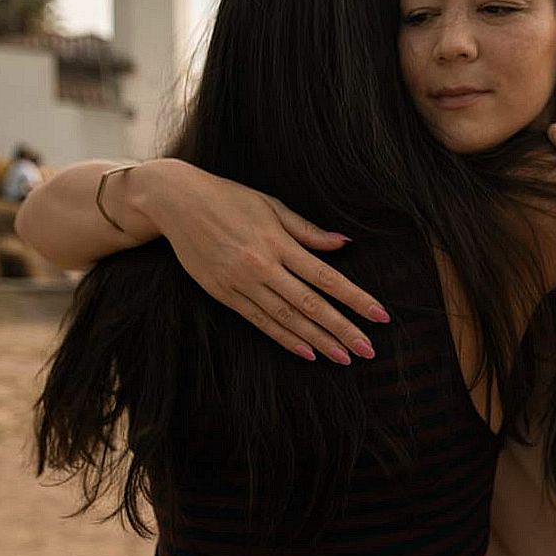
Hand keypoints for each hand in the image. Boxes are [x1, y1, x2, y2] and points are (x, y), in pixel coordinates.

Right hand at [137, 160, 389, 364]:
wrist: (176, 202)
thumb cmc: (229, 198)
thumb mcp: (272, 205)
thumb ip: (308, 230)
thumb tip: (344, 243)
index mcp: (277, 242)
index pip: (326, 277)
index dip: (355, 298)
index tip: (379, 316)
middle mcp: (261, 266)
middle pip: (310, 305)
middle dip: (342, 329)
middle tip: (368, 350)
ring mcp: (240, 283)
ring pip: (287, 319)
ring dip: (318, 341)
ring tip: (343, 357)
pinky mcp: (223, 294)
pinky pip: (260, 322)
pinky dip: (285, 339)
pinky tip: (307, 353)